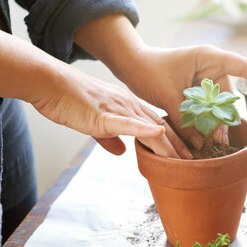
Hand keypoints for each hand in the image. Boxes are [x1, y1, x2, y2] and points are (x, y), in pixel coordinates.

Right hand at [31, 65, 190, 157]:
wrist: (50, 85)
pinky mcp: (104, 115)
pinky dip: (144, 129)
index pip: (157, 125)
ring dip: (169, 145)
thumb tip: (122, 152)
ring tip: (185, 159)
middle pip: (161, 128)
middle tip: (197, 161)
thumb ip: (109, 138)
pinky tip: (158, 133)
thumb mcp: (94, 124)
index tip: (187, 154)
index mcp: (128, 107)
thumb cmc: (69, 102)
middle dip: (179, 146)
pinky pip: (127, 123)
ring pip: (150, 128)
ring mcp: (119, 109)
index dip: (174, 140)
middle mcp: (129, 105)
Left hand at [119, 45, 246, 149]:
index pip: (244, 67)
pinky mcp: (196, 89)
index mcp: (209, 58)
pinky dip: (205, 121)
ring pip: (218, 104)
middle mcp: (211, 66)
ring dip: (215, 123)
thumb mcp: (168, 96)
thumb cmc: (149, 71)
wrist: (131, 65)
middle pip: (229, 95)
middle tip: (221, 141)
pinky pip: (207, 107)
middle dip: (227, 118)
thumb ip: (186, 120)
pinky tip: (202, 138)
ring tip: (213, 143)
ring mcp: (204, 78)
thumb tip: (200, 145)